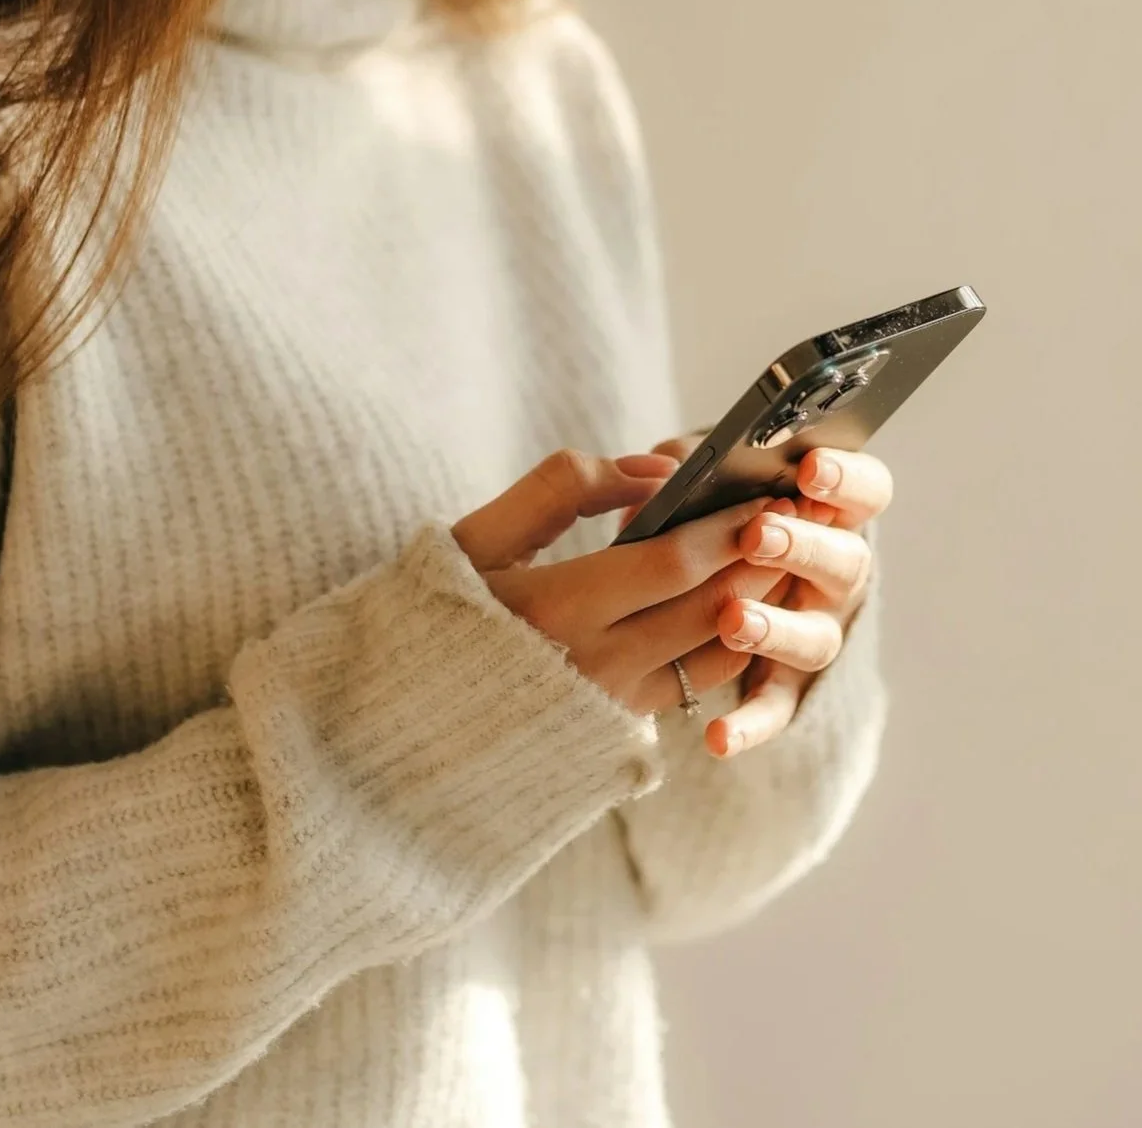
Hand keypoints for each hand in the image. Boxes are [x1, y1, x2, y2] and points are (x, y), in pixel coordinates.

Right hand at [451, 448, 801, 716]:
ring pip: (715, 652)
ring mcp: (611, 706)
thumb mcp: (477, 537)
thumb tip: (650, 471)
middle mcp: (593, 667)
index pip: (671, 564)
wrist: (403, 724)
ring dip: (758, 601)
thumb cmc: (437, 613)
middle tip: (797, 516)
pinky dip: (729, 640)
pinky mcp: (619, 730)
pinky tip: (741, 602)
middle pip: (708, 608)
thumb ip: (561, 489)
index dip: (726, 527)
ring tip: (783, 554)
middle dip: (760, 558)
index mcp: (553, 611)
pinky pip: (696, 684)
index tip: (765, 491)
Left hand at [619, 435, 891, 757]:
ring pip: (818, 639)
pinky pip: (775, 708)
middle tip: (758, 534)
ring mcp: (814, 631)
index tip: (808, 469)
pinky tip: (717, 737)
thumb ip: (694, 464)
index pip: (867, 490)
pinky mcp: (783, 685)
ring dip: (778, 629)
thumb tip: (671, 470)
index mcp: (830, 512)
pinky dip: (750, 724)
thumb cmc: (708, 507)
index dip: (846, 479)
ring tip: (733, 621)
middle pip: (848, 562)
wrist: (690, 579)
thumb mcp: (705, 475)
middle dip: (803, 546)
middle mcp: (835, 575)